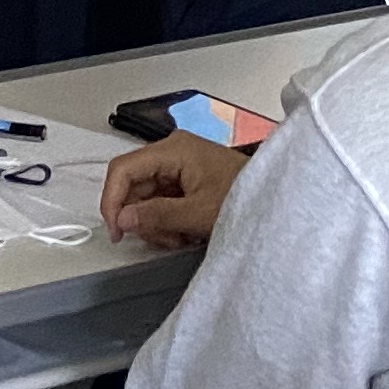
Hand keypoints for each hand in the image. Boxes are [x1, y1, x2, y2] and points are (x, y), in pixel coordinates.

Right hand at [101, 132, 248, 246]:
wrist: (277, 201)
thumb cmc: (244, 197)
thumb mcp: (199, 213)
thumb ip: (158, 216)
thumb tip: (123, 219)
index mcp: (173, 149)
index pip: (123, 169)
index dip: (112, 200)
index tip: (116, 231)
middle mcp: (172, 152)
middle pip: (133, 187)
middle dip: (144, 218)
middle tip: (166, 238)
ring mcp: (179, 166)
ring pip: (146, 199)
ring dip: (158, 225)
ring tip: (184, 236)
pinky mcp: (186, 180)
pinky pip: (161, 203)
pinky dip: (169, 222)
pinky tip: (188, 232)